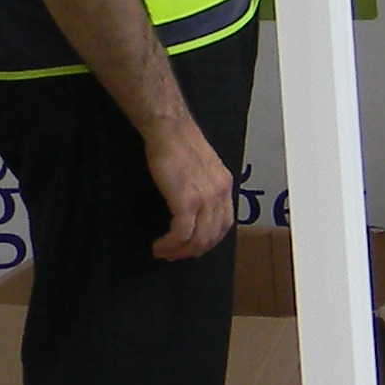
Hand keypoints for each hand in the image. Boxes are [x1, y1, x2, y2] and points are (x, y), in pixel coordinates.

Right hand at [145, 118, 235, 263]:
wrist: (169, 129)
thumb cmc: (179, 143)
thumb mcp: (202, 167)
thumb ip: (204, 186)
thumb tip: (195, 207)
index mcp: (225, 186)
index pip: (224, 223)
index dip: (208, 240)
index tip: (192, 246)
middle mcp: (221, 194)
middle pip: (212, 236)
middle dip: (192, 251)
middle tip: (174, 255)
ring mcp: (206, 198)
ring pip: (197, 239)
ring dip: (180, 251)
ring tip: (164, 253)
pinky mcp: (187, 200)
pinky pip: (181, 233)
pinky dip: (170, 244)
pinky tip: (160, 246)